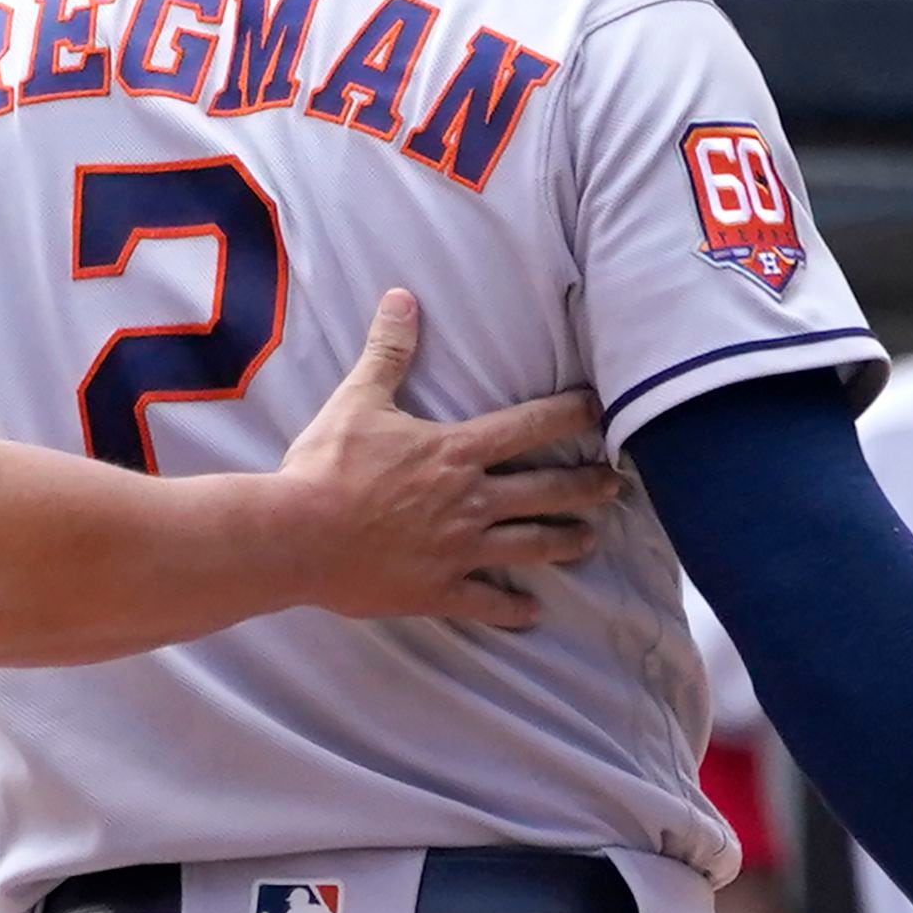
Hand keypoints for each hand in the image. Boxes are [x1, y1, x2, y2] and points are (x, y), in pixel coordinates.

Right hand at [276, 291, 619, 630]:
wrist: (297, 534)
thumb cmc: (326, 466)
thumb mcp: (357, 400)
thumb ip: (388, 352)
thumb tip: (402, 297)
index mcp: (456, 452)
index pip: (530, 426)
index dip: (571, 414)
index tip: (601, 410)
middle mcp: (471, 500)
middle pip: (546, 490)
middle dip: (586, 486)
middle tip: (615, 484)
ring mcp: (459, 548)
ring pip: (529, 546)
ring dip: (564, 542)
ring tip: (589, 540)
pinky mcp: (438, 588)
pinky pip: (486, 602)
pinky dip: (512, 611)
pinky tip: (532, 615)